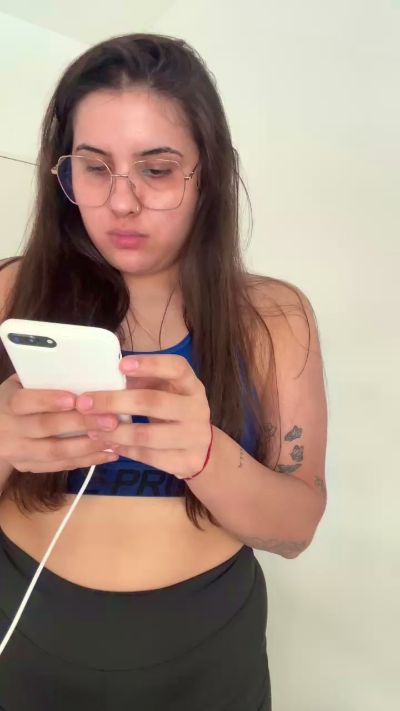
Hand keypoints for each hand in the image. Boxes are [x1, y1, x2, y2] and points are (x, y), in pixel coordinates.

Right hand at [0, 374, 120, 472]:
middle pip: (46, 427)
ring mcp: (19, 452)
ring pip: (56, 452)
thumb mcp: (20, 384)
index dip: (49, 400)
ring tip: (114, 438)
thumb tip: (83, 371)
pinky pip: (61, 466)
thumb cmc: (16, 398)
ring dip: (88, 446)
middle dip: (81, 423)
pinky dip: (87, 461)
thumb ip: (43, 379)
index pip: (25, 401)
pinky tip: (108, 453)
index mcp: (8, 403)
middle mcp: (10, 430)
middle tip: (110, 420)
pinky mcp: (29, 467)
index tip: (74, 399)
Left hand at [75, 354, 211, 479]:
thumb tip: (106, 377)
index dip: (150, 365)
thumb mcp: (166, 391)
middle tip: (85, 403)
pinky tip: (108, 444)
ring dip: (115, 432)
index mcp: (191, 385)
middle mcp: (197, 409)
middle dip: (115, 402)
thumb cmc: (175, 411)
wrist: (204, 449)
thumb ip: (143, 382)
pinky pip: (149, 457)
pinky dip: (125, 450)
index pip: (176, 368)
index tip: (121, 365)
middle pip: (154, 402)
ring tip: (91, 428)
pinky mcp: (187, 461)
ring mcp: (194, 437)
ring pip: (148, 435)